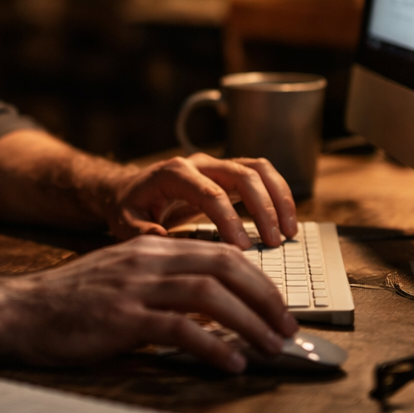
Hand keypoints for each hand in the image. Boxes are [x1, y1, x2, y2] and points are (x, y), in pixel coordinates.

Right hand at [0, 236, 295, 371]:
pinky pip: (180, 329)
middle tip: (287, 327)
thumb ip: (163, 283)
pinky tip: (231, 363)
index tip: (278, 306)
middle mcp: (148, 260)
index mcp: (151, 247)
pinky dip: (214, 347)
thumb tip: (213, 307)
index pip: (220, 253)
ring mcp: (135, 287)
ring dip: (250, 323)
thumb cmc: (71, 301)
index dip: (258, 279)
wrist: (20, 309)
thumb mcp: (122, 277)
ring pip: (210, 296)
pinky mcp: (123, 318)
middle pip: (224, 267)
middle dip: (265, 298)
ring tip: (271, 347)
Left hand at [102, 153, 298, 248]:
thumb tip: (163, 237)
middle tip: (275, 242)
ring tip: (289, 231)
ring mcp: (215, 165)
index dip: (230, 221)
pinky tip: (286, 222)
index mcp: (174, 173)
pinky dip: (278, 194)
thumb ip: (140, 232)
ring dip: (279, 197)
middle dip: (263, 208)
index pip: (211, 193)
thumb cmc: (129, 208)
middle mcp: (198, 163)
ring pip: (258, 168)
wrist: (130, 190)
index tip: (243, 249)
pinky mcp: (228, 173)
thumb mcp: (124, 222)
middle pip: (242, 174)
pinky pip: (261, 175)